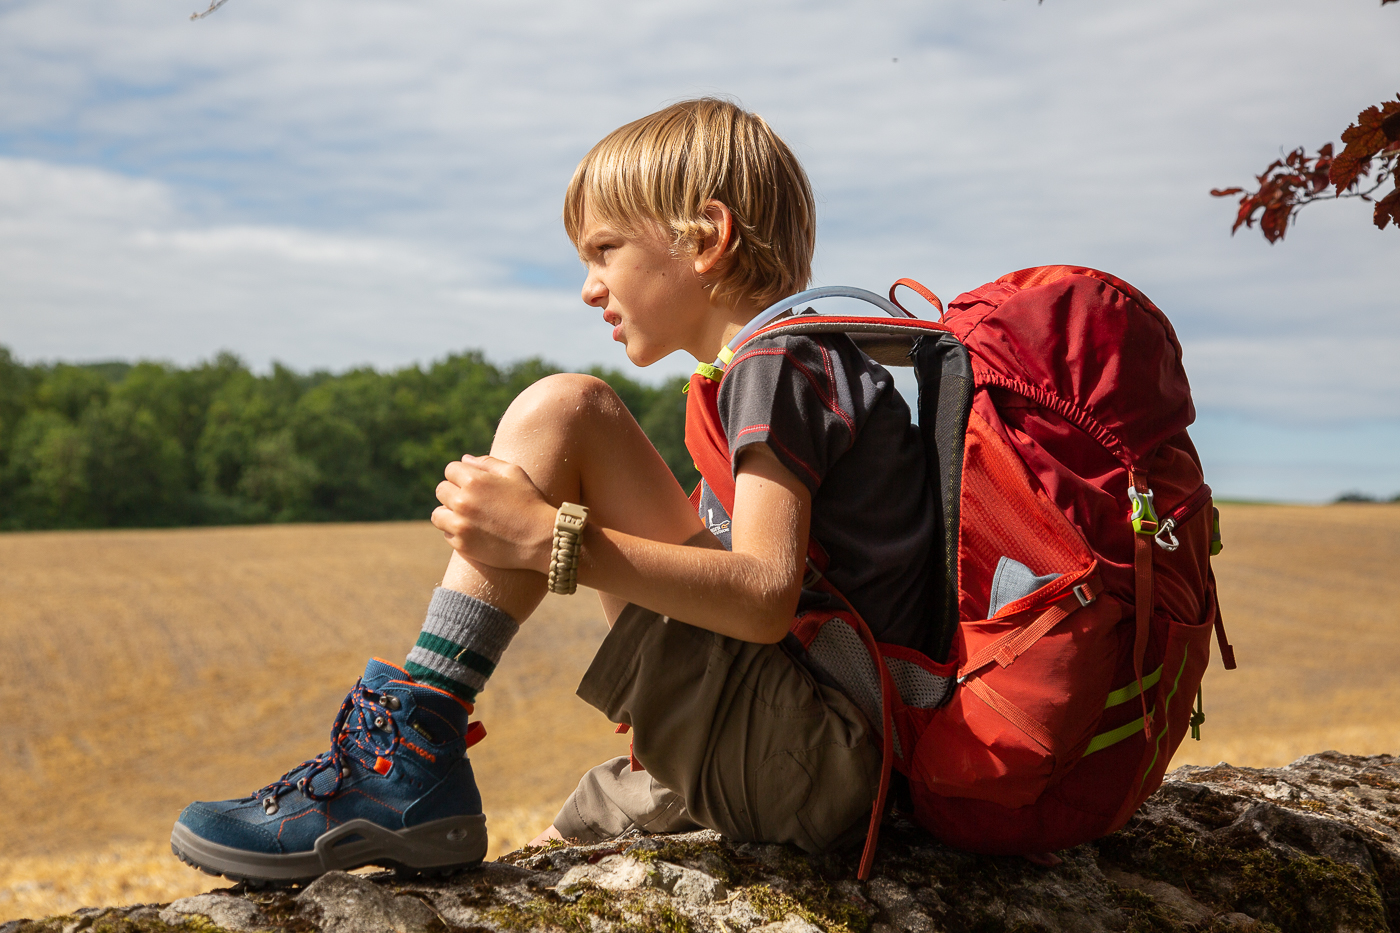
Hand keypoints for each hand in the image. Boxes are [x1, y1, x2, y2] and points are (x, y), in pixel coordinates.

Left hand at [431, 455, 555, 572]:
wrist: (541, 539)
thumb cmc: (531, 503)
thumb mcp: (515, 474)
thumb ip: (488, 462)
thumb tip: (465, 460)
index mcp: (474, 480)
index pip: (450, 470)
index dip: (461, 476)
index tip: (472, 484)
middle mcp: (462, 501)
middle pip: (441, 490)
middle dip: (453, 493)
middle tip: (471, 502)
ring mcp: (460, 524)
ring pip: (438, 514)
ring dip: (449, 514)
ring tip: (467, 517)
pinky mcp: (462, 544)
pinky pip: (447, 535)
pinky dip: (456, 533)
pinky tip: (474, 532)